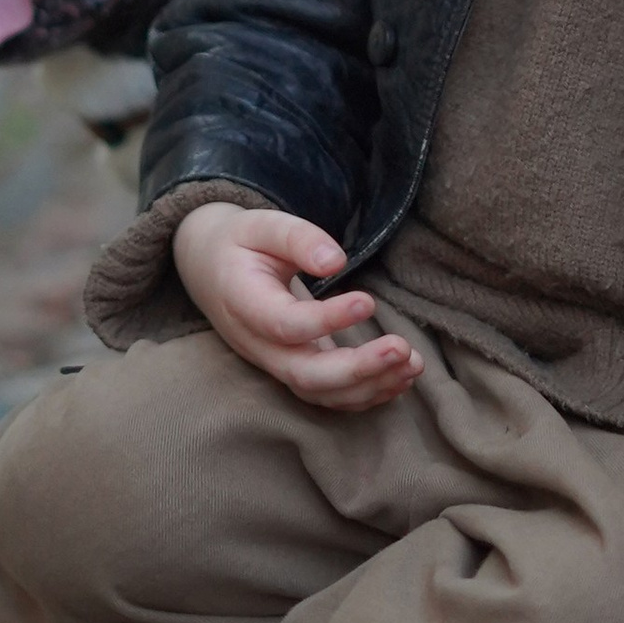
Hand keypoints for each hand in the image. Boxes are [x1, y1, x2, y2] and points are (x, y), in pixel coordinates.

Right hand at [173, 202, 422, 413]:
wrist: (210, 270)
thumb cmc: (240, 244)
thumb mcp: (260, 226)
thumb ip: (297, 238)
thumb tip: (336, 261)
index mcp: (244, 304)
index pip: (286, 326)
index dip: (328, 320)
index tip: (369, 300)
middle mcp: (258, 346)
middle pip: (305, 376)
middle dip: (358, 370)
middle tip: (402, 347)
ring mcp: (275, 364)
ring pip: (320, 394)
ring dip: (370, 386)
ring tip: (413, 363)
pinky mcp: (294, 369)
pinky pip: (329, 396)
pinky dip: (367, 394)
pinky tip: (401, 378)